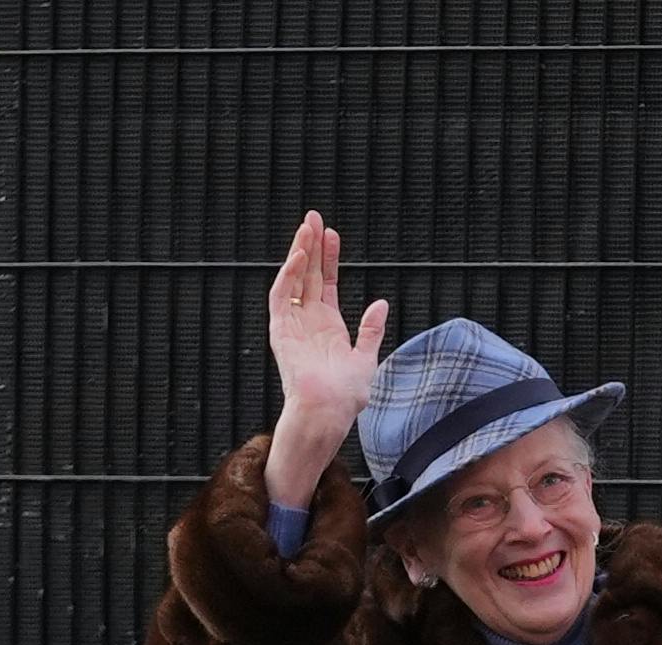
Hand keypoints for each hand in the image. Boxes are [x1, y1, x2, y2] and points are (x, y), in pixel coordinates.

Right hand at [264, 210, 390, 508]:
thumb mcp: (366, 358)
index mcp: (328, 325)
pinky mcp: (280, 330)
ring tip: (306, 226)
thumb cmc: (346, 395)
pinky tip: (299, 256)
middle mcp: (308, 320)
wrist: (328, 412)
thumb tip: (381, 303)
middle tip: (314, 216)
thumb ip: (371, 330)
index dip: (330, 258)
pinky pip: (281, 296)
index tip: (333, 234)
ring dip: (299, 252)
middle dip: (312, 245)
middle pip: (310, 274)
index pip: (327, 282)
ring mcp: (293, 323)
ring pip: (294, 279)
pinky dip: (289, 275)